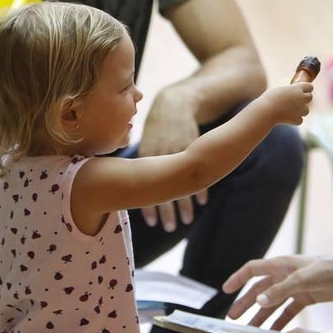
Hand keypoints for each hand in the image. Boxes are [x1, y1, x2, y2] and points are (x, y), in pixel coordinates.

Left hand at [137, 86, 205, 231]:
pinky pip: (197, 171)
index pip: (146, 186)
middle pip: (164, 187)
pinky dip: (200, 187)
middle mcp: (161, 154)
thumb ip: (142, 165)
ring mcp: (179, 149)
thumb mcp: (147, 143)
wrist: (176, 103)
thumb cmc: (158, 128)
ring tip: (186, 222)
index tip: (151, 223)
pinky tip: (201, 202)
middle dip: (166, 210)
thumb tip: (131, 189)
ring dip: (185, 204)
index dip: (148, 204)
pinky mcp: (194, 145)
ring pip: (183, 182)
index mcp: (147, 154)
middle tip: (169, 229)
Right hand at [222, 255, 332, 330]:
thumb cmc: (329, 269)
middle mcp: (285, 275)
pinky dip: (280, 321)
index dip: (238, 279)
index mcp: (281, 264)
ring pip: (272, 303)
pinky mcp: (305, 297)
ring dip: (261, 315)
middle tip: (233, 318)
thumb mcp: (303, 279)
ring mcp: (294, 287)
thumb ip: (280, 290)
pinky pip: (288, 311)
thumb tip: (259, 301)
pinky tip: (273, 332)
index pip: (253, 270)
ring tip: (250, 329)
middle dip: (246, 303)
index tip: (225, 290)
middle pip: (260, 290)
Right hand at [259, 82, 312, 126]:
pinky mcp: (298, 119)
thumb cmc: (269, 99)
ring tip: (289, 110)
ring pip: (306, 110)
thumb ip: (289, 92)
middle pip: (310, 97)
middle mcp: (301, 98)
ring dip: (300, 110)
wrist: (265, 111)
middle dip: (304, 99)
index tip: (301, 91)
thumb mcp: (280, 91)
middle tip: (295, 101)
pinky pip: (300, 120)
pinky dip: (294, 120)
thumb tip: (293, 94)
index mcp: (297, 88)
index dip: (306, 89)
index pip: (309, 86)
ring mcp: (301, 109)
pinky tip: (286, 118)